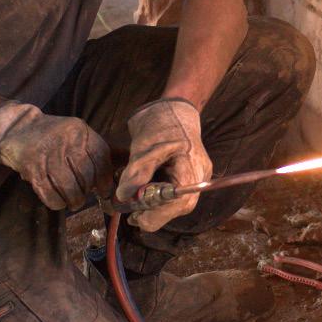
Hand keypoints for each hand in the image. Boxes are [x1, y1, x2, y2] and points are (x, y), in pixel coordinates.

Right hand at [0, 101, 112, 209]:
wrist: (17, 126)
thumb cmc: (51, 134)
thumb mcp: (74, 132)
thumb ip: (89, 149)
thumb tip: (107, 178)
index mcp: (80, 130)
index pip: (100, 156)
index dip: (105, 177)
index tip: (105, 190)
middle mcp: (66, 140)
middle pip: (85, 173)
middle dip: (87, 190)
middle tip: (85, 196)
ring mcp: (48, 154)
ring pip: (68, 185)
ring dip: (73, 199)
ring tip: (74, 202)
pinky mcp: (32, 167)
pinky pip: (48, 191)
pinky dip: (55, 202)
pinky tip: (58, 203)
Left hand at [115, 98, 211, 231]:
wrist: (174, 109)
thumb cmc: (161, 124)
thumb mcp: (144, 147)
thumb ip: (136, 174)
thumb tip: (123, 197)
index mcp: (191, 170)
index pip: (175, 206)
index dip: (152, 212)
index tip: (131, 212)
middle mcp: (199, 180)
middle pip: (176, 210)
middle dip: (152, 210)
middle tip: (130, 202)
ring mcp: (197, 180)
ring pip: (174, 206)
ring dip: (154, 202)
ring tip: (137, 191)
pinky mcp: (191, 178)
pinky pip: (175, 197)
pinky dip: (159, 195)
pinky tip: (148, 185)